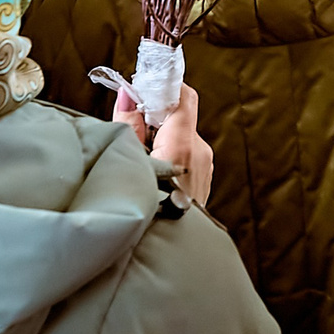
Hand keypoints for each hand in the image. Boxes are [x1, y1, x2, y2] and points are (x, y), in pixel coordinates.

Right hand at [114, 85, 213, 206]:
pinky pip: (186, 153)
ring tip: (137, 148)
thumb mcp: (130, 162)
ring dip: (161, 134)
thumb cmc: (147, 211)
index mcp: (184, 144)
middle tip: (130, 117)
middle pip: (180, 115)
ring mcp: (205, 166)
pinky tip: (150, 165)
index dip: (164, 84)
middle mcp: (200, 152)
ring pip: (182, 135)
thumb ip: (128, 125)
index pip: (183, 96)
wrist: (170, 249)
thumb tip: (128, 94)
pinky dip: (169, 150)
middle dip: (155, 112)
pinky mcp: (203, 178)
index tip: (144, 83)